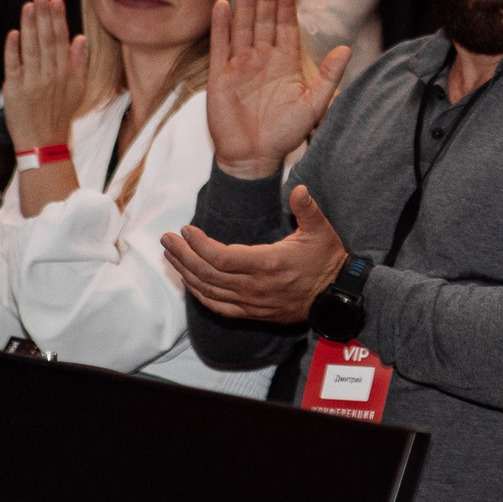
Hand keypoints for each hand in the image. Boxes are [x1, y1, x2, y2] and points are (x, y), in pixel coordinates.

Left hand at [1, 0, 88, 151]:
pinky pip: (13, 66)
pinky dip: (12, 49)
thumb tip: (80, 38)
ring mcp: (31, 81)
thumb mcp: (78, 89)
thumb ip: (79, 62)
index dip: (58, 19)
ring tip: (28, 6)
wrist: (43, 140)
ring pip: (30, 48)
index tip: (56, 0)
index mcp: (65, 72)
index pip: (61, 39)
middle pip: (46, 39)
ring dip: (29, 26)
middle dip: (44, 16)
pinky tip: (13, 34)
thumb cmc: (60, 114)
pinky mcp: (14, 90)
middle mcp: (49, 74)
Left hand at [162, 184, 347, 323]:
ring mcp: (251, 302)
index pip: (221, 257)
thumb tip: (299, 189)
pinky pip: (217, 306)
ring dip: (185, 272)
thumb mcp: (321, 231)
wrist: (335, 296)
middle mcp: (254, 286)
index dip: (199, 245)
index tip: (186, 230)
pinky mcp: (251, 312)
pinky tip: (188, 281)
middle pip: (207, 273)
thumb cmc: (326, 261)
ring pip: (208, 289)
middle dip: (183, 255)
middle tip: (167, 240)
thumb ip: (307, 209)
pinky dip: (198, 294)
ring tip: (170, 255)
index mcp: (268, 264)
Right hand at [206, 0, 349, 179]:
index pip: (287, 27)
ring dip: (245, 4)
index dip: (287, 5)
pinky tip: (223, 5)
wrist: (253, 156)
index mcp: (285, 63)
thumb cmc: (285, 134)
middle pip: (265, 21)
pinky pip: (220, 45)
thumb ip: (329, 76)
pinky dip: (221, 25)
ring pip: (243, 27)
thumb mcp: (313, 104)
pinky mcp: (220, 75)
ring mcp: (240, 65)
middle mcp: (263, 59)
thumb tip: (347, 48)